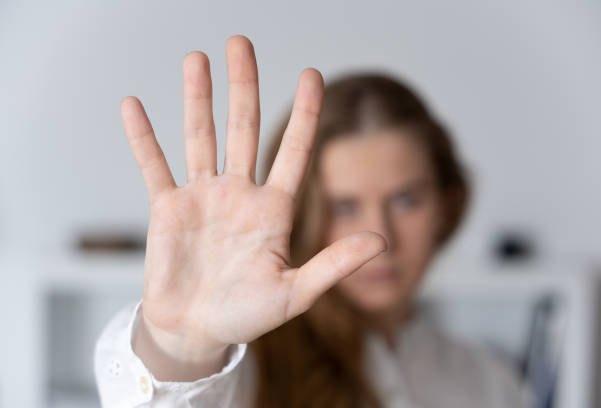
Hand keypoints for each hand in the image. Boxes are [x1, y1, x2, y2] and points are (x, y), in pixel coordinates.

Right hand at [121, 35, 385, 379]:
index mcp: (274, 210)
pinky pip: (154, 166)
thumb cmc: (247, 315)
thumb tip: (381, 242)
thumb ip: (334, 265)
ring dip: (198, 98)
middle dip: (243, 86)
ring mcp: (203, 197)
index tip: (311, 75)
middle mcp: (240, 194)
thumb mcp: (295, 293)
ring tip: (198, 58)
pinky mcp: (169, 208)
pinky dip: (143, 138)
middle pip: (244, 128)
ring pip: (201, 136)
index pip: (295, 152)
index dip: (304, 114)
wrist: (198, 332)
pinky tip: (134, 106)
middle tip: (241, 43)